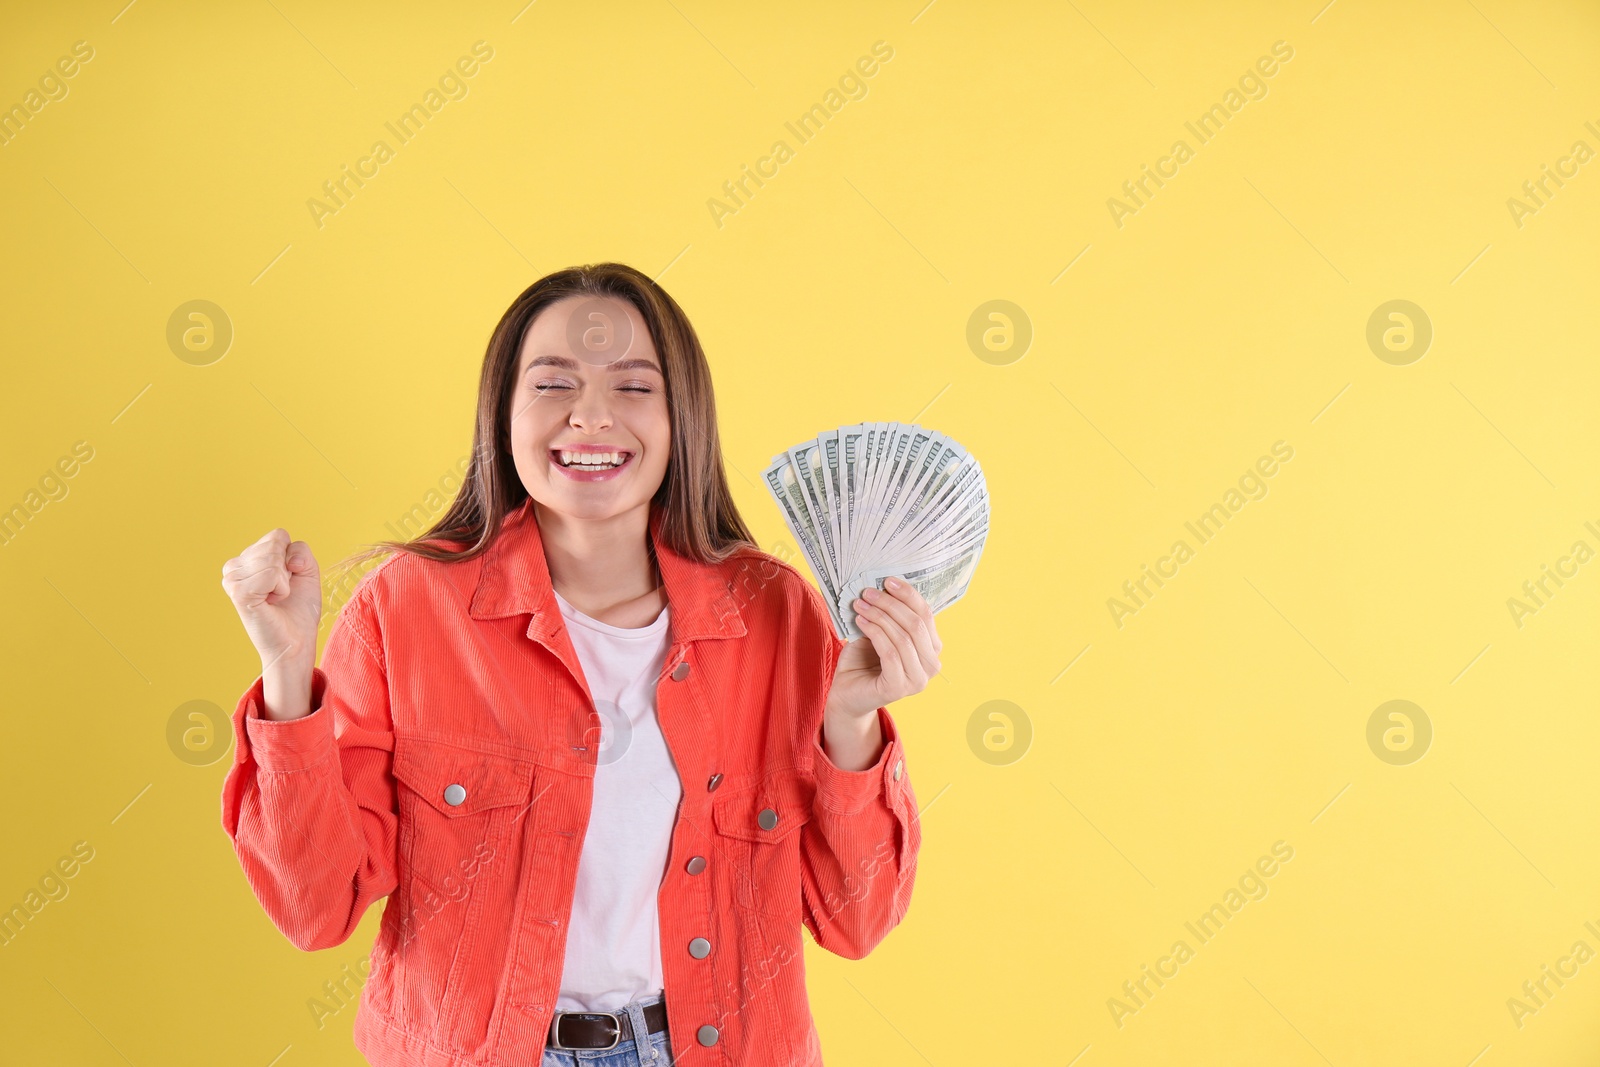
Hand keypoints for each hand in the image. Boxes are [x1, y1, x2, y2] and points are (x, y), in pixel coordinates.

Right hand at [221, 528, 322, 673]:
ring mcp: (232, 579)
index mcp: (246, 559)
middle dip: (288, 568)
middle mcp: (234, 566)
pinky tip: (271, 602)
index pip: (277, 535)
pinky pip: (271, 573)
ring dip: (284, 580)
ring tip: (275, 598)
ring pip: (273, 556)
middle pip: (275, 543)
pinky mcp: (238, 592)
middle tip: (281, 592)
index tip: (287, 580)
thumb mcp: (306, 570)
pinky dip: (281, 588)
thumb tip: (288, 559)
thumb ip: (300, 549)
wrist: (297, 640)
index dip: (292, 557)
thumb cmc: (299, 608)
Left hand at [825, 576, 941, 720]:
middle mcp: (931, 665)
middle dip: (890, 604)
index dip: (908, 595)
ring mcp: (917, 680)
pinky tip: (860, 622)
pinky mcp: (899, 688)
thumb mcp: (879, 631)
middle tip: (868, 592)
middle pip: (915, 624)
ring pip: (902, 637)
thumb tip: (883, 586)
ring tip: (860, 605)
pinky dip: (875, 632)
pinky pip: (890, 652)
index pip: (926, 615)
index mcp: (932, 648)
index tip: (887, 580)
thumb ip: (888, 615)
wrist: (847, 692)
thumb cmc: (864, 660)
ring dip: (879, 616)